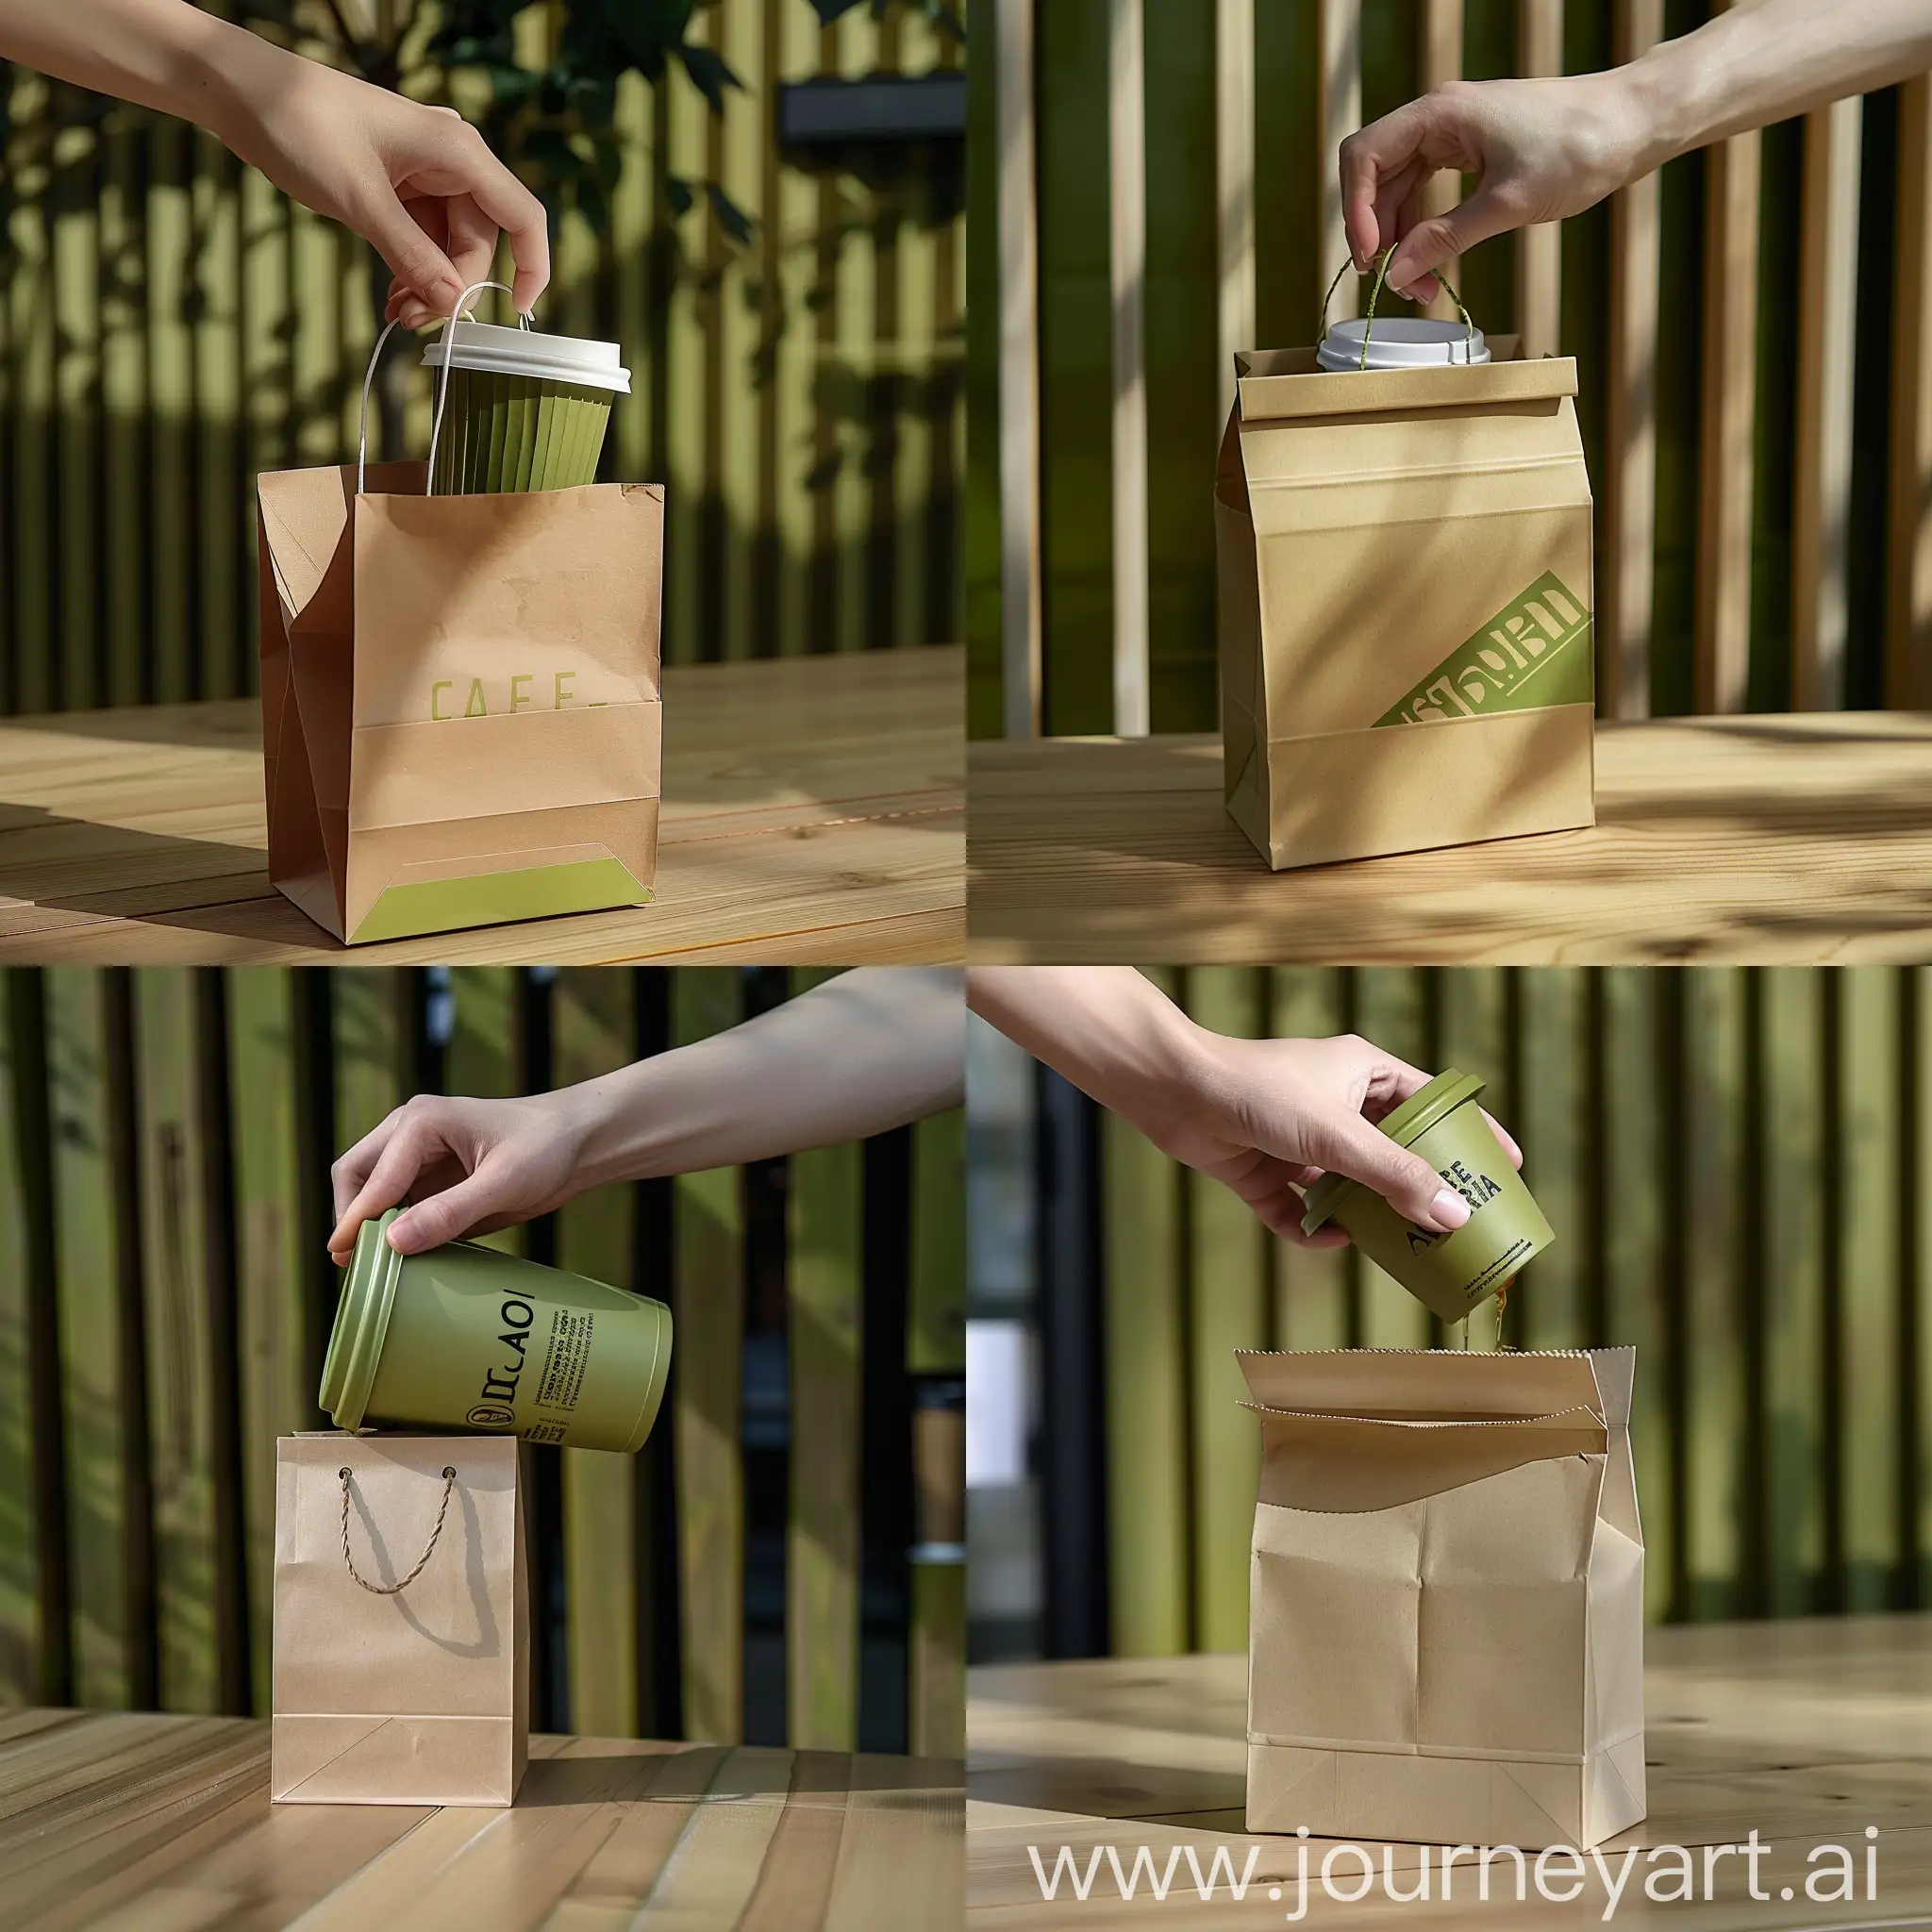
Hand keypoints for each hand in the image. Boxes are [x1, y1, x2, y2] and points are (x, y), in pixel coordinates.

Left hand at [217, 57, 548, 327]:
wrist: (246, 92)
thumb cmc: (301, 124)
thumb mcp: (359, 199)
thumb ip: (410, 254)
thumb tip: (453, 303)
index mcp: (457, 151)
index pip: (521, 216)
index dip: (532, 266)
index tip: (518, 310)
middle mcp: (451, 161)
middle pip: (478, 242)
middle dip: (451, 285)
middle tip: (412, 319)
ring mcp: (426, 173)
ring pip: (448, 245)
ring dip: (428, 283)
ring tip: (395, 312)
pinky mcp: (401, 186)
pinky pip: (422, 238)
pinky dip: (410, 268)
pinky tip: (391, 294)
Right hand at [329, 1092, 590, 1263]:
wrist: (580, 1140)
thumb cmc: (547, 1148)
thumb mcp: (504, 1183)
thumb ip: (451, 1212)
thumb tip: (394, 1242)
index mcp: (422, 1122)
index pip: (373, 1178)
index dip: (356, 1220)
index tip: (343, 1259)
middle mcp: (410, 1131)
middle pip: (355, 1175)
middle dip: (351, 1216)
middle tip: (354, 1265)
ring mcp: (418, 1153)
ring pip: (370, 1189)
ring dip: (368, 1223)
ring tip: (373, 1267)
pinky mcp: (432, 1175)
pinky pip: (397, 1202)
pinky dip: (392, 1227)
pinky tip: (402, 1256)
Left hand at [967, 968, 1521, 1247]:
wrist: (1174, 1091)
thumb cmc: (1257, 1089)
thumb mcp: (1338, 1135)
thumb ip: (1395, 1177)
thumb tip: (1453, 1215)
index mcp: (1364, 1074)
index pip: (1435, 1103)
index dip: (1472, 1134)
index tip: (1509, 1168)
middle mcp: (1336, 1104)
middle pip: (1395, 1153)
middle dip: (1419, 1191)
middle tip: (1455, 1229)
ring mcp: (1299, 1140)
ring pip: (1349, 1187)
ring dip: (1367, 1216)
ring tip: (1399, 1250)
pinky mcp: (1264, 1170)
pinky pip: (1301, 1208)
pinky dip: (1313, 1227)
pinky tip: (1326, 1239)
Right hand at [1340, 73, 1646, 300]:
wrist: (1634, 123)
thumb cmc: (1581, 147)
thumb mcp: (1508, 204)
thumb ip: (1446, 238)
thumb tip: (1398, 272)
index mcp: (1440, 114)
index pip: (1364, 157)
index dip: (1355, 211)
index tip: (1371, 258)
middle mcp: (1439, 117)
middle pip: (1375, 175)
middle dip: (1376, 231)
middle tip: (1390, 280)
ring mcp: (1453, 133)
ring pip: (1399, 189)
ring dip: (1400, 238)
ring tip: (1417, 284)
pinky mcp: (1471, 150)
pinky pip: (1426, 190)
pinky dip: (1422, 227)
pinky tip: (1431, 259)